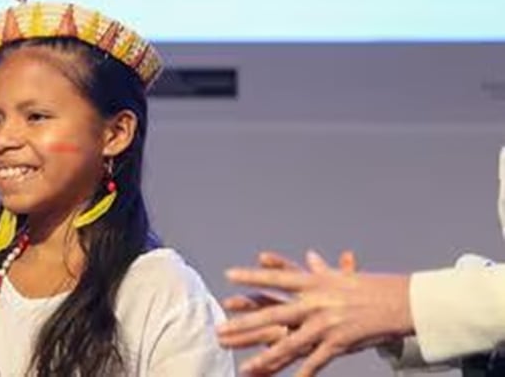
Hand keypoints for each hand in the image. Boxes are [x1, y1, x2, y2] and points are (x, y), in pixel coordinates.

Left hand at [219, 250, 410, 376]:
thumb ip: (321, 270)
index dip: (252, 277)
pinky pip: (315, 362)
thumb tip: (310, 257)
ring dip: (265, 358)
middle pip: (273, 314)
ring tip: (245, 368)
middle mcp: (315, 302)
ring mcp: (326, 324)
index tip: (229, 275)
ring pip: (289, 343)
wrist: (402, 302)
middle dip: (244, 325)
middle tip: (220, 331)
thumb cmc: (371, 287)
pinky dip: (302, 374)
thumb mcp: (343, 277)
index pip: (276, 278)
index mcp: (314, 283)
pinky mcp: (339, 342)